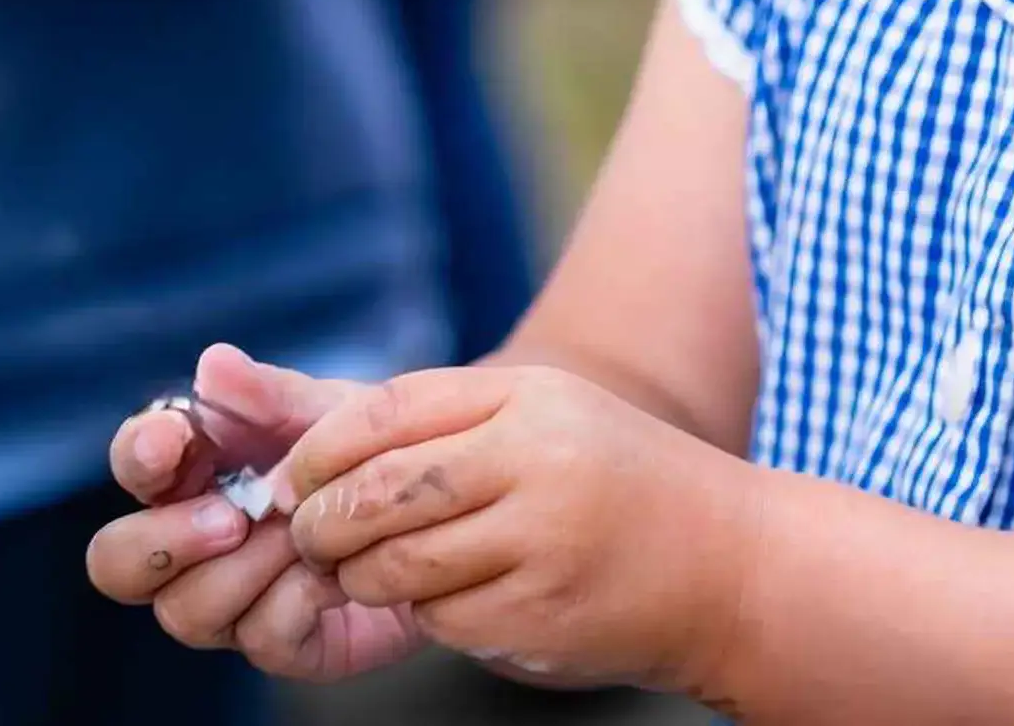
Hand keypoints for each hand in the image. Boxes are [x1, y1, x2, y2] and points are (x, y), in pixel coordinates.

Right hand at [87, 345, 422, 684]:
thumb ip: (271, 395)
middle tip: (231, 517)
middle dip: (163, 542)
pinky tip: (336, 570)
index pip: (136, 464)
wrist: (447, 508)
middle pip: (119, 562)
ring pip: (186, 609)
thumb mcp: (330, 411)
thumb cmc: (372, 450)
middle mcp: (195, 543)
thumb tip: (211, 364)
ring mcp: (233, 601)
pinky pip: (261, 636)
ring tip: (303, 532)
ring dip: (248, 568)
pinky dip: (299, 598)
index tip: (172, 441)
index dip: (141, 453)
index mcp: (198, 471)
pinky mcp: (283, 644)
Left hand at [281, 363, 755, 693]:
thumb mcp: (543, 418)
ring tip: (377, 571)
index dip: (323, 447)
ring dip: (368, 576)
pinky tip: (457, 599)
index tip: (290, 478)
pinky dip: (429, 615)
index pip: (390, 409)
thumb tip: (316, 455)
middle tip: (312, 538)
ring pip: (400, 563)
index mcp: (529, 396)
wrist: (723, 561)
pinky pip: (443, 619)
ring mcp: (541, 539)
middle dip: (325, 522)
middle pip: (382, 490)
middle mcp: (535, 457)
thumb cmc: (612, 479)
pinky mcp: (541, 613)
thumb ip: (446, 424)